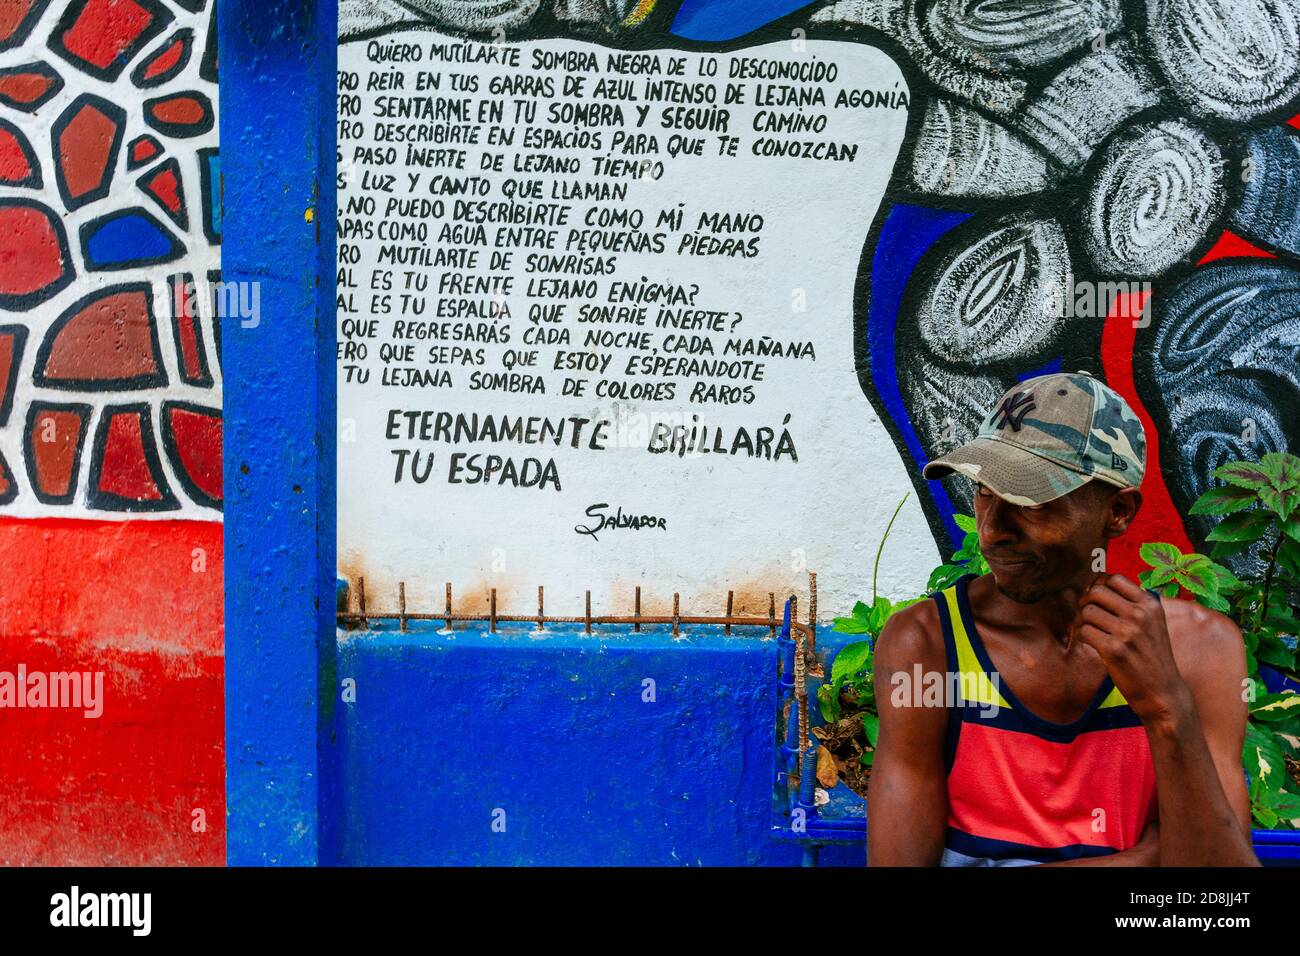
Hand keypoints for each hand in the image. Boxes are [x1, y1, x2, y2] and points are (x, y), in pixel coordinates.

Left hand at [1070, 574, 1192, 727]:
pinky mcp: (1114, 650)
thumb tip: (1098, 584)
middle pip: (1096, 591)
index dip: (1099, 586)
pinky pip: (1084, 631)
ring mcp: (1127, 632)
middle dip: (1086, 601)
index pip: (1114, 578)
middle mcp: (1140, 614)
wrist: (1163, 692)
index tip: (1097, 599)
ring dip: (1082, 620)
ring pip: (1087, 611)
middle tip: (1088, 615)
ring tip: (1091, 630)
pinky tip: (1092, 643)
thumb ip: (1132, 604)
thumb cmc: (1152, 656)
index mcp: (1150, 604)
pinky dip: (1083, 636)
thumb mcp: (1153, 624)